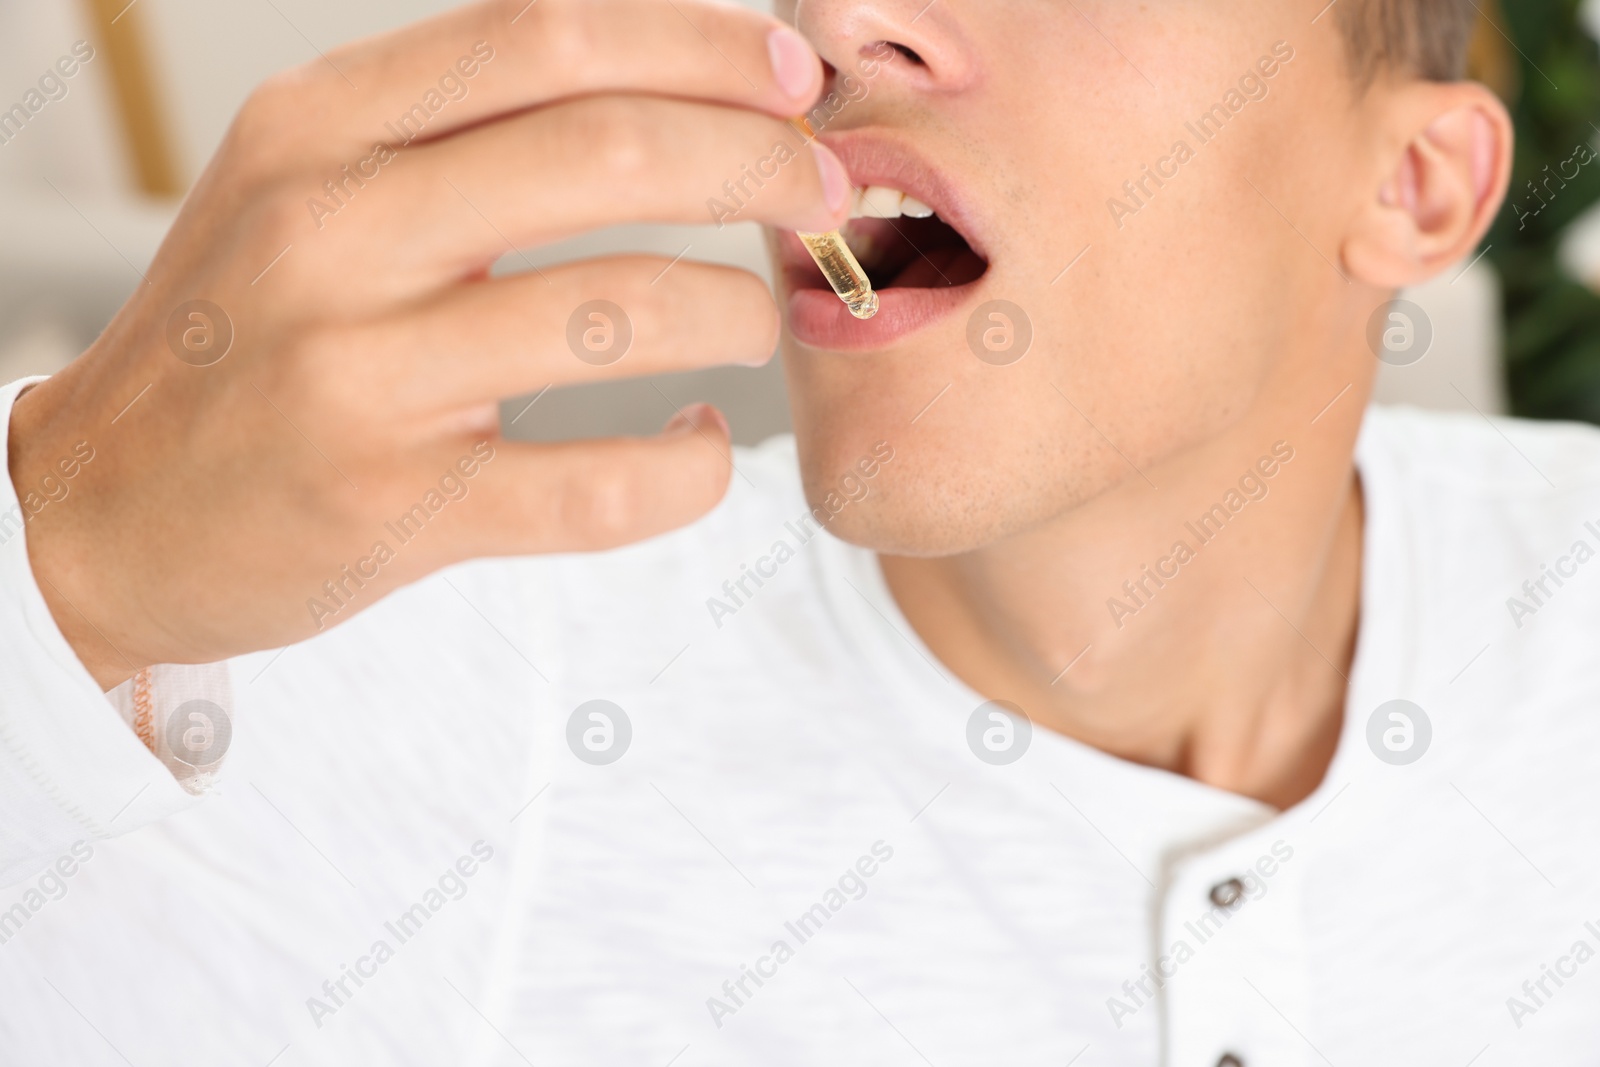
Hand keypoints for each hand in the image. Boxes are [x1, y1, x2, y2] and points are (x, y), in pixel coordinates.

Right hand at [6, 0, 848, 688]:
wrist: (103, 507)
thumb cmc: (243, 336)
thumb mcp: (305, 186)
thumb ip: (451, 128)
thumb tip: (658, 81)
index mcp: (317, 127)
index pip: (547, 38)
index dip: (701, 45)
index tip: (791, 75)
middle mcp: (330, 231)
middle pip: (607, 153)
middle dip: (757, 163)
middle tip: (820, 193)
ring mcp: (358, 374)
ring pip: (622, 311)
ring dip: (737, 313)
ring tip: (757, 322)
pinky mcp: (395, 509)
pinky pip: (599, 486)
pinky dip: (688, 469)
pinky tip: (698, 450)